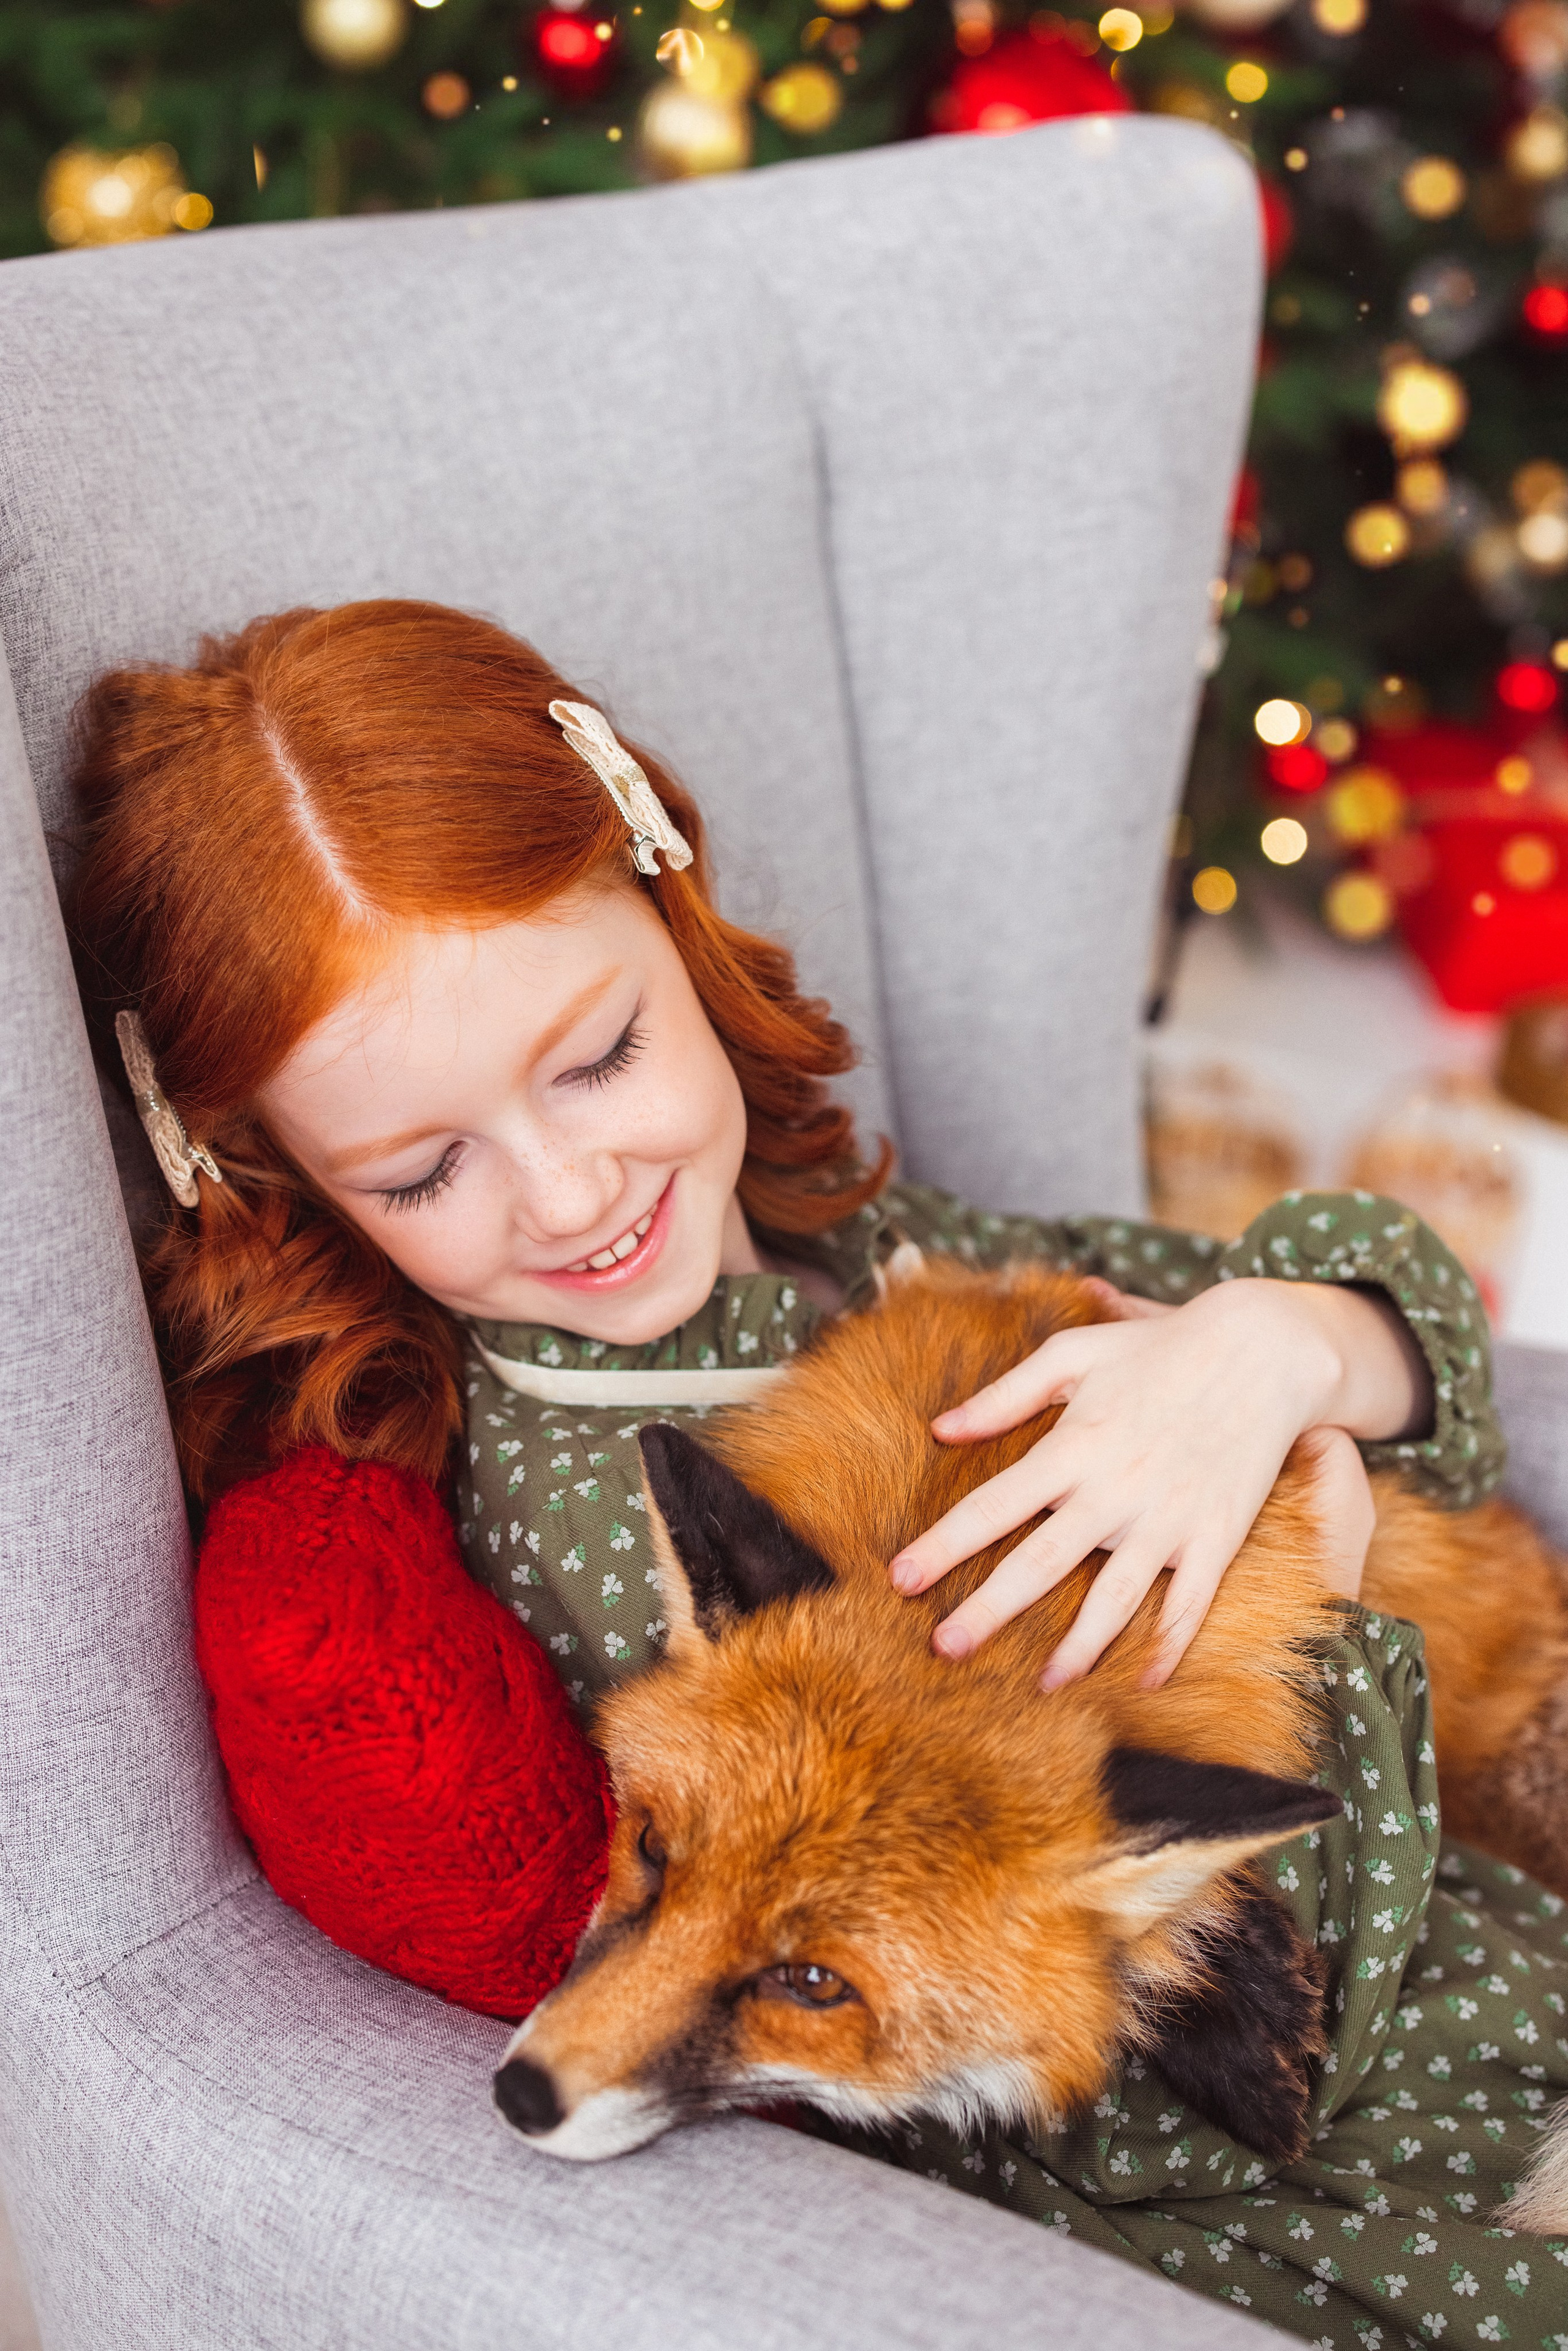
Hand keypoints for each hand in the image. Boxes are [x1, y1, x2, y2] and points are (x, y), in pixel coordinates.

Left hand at [888, 1274, 1419, 1690]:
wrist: (1262, 1350)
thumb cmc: (1158, 1345)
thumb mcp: (1075, 1353)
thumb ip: (1006, 1394)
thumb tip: (940, 1428)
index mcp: (1073, 1446)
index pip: (992, 1505)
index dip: (943, 1544)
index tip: (899, 1577)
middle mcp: (1114, 1490)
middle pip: (1039, 1563)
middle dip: (988, 1610)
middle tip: (942, 1649)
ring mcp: (1168, 1519)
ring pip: (1114, 1599)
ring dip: (1078, 1647)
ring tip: (1043, 1684)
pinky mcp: (1216, 1535)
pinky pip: (1191, 1603)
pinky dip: (1171, 1645)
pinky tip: (1148, 1681)